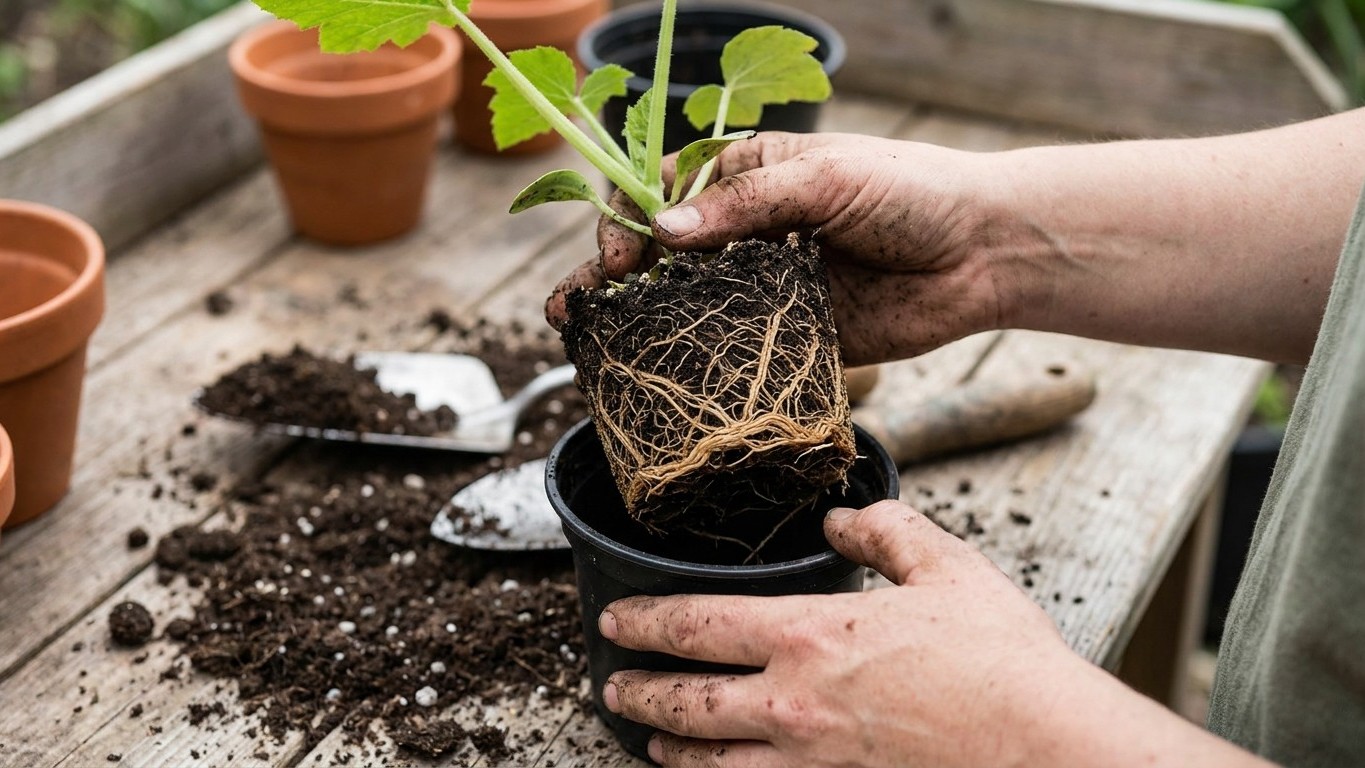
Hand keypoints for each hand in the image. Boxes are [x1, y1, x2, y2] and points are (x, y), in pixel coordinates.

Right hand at [545, 132, 1003, 364]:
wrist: (982, 254)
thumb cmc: (911, 192)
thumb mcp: (825, 179)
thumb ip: (745, 204)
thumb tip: (664, 228)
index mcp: (747, 176)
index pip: (663, 191)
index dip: (629, 219)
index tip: (620, 255)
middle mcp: (745, 232)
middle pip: (660, 253)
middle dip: (608, 276)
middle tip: (574, 308)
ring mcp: (762, 286)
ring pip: (685, 304)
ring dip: (634, 322)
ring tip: (584, 340)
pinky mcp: (788, 335)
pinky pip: (731, 349)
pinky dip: (693, 362)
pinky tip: (655, 374)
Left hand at [598, 500, 1089, 767]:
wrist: (1046, 748)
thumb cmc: (1002, 662)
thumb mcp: (946, 568)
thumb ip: (885, 531)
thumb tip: (844, 515)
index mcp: (809, 636)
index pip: (696, 624)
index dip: (644, 620)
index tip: (614, 617)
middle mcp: (794, 705)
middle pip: (686, 703)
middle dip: (637, 694)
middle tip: (610, 688)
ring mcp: (811, 763)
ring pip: (712, 762)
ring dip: (670, 750)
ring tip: (650, 744)